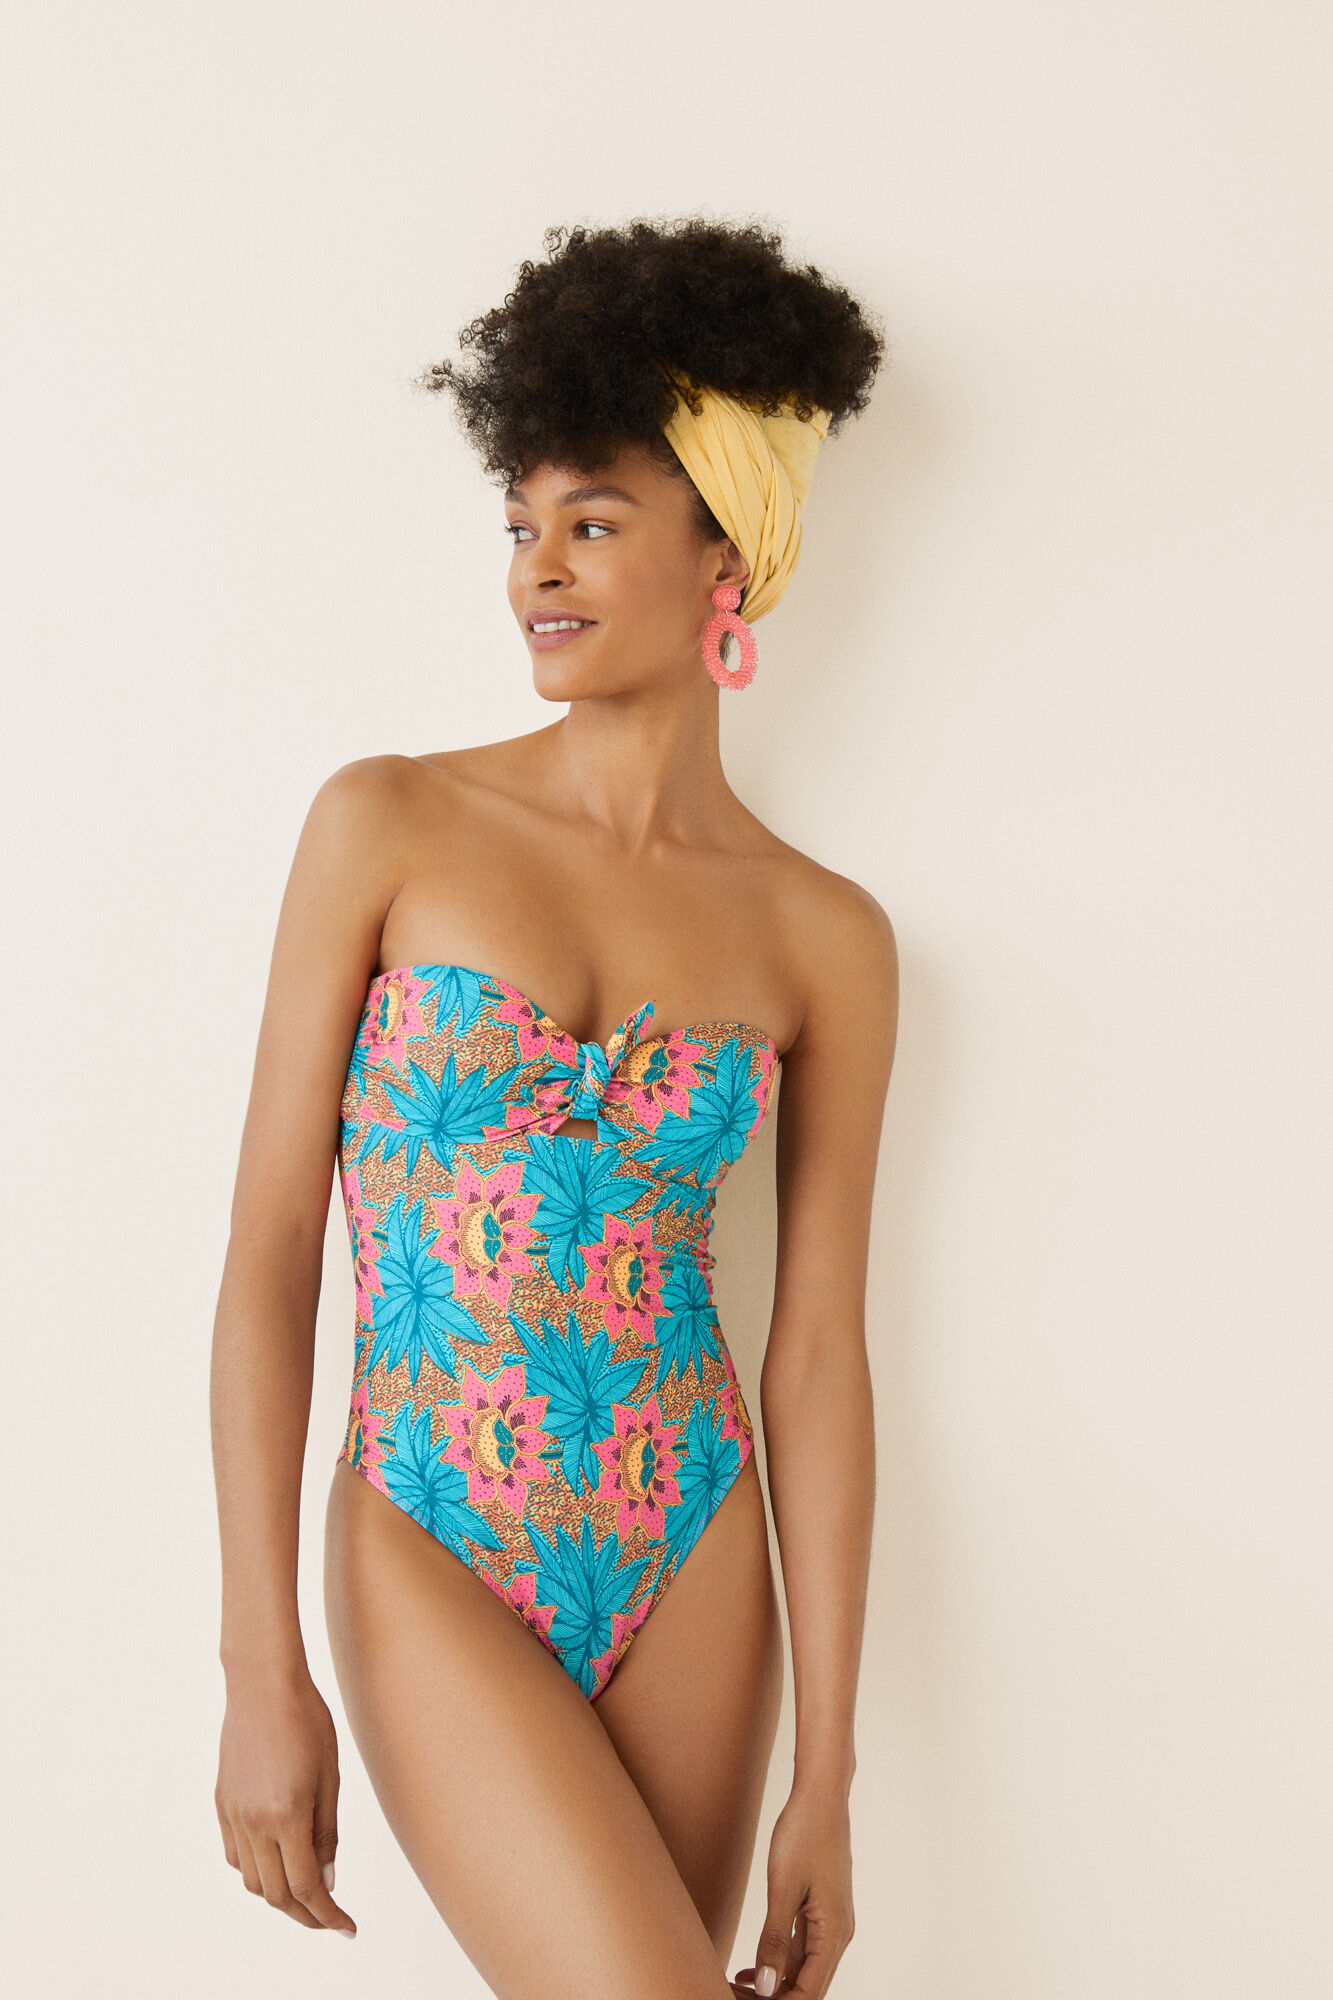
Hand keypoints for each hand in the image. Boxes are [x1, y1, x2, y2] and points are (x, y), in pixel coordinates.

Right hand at [214, 1661, 355, 1937]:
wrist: (263, 1683)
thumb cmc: (307, 1720)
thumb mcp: (330, 1776)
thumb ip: (326, 1833)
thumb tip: (327, 1881)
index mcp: (287, 1815)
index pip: (306, 1888)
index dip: (327, 1915)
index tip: (347, 1928)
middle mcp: (254, 1822)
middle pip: (276, 1895)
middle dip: (305, 1915)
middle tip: (331, 1919)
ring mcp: (232, 1814)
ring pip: (252, 1881)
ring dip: (279, 1897)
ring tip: (308, 1894)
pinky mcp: (222, 1804)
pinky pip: (236, 1856)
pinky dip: (257, 1871)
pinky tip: (277, 1863)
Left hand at [730, 1782, 853, 1996]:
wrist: (820, 1795)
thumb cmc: (804, 1834)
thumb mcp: (784, 1888)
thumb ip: (775, 1941)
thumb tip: (768, 1988)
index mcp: (834, 1933)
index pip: (809, 1993)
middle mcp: (837, 1935)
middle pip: (806, 1986)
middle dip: (772, 1998)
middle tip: (729, 1994)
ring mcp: (830, 1923)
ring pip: (801, 1970)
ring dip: (771, 1983)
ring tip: (733, 1986)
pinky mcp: (820, 1911)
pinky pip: (799, 1949)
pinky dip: (776, 1962)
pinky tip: (751, 1969)